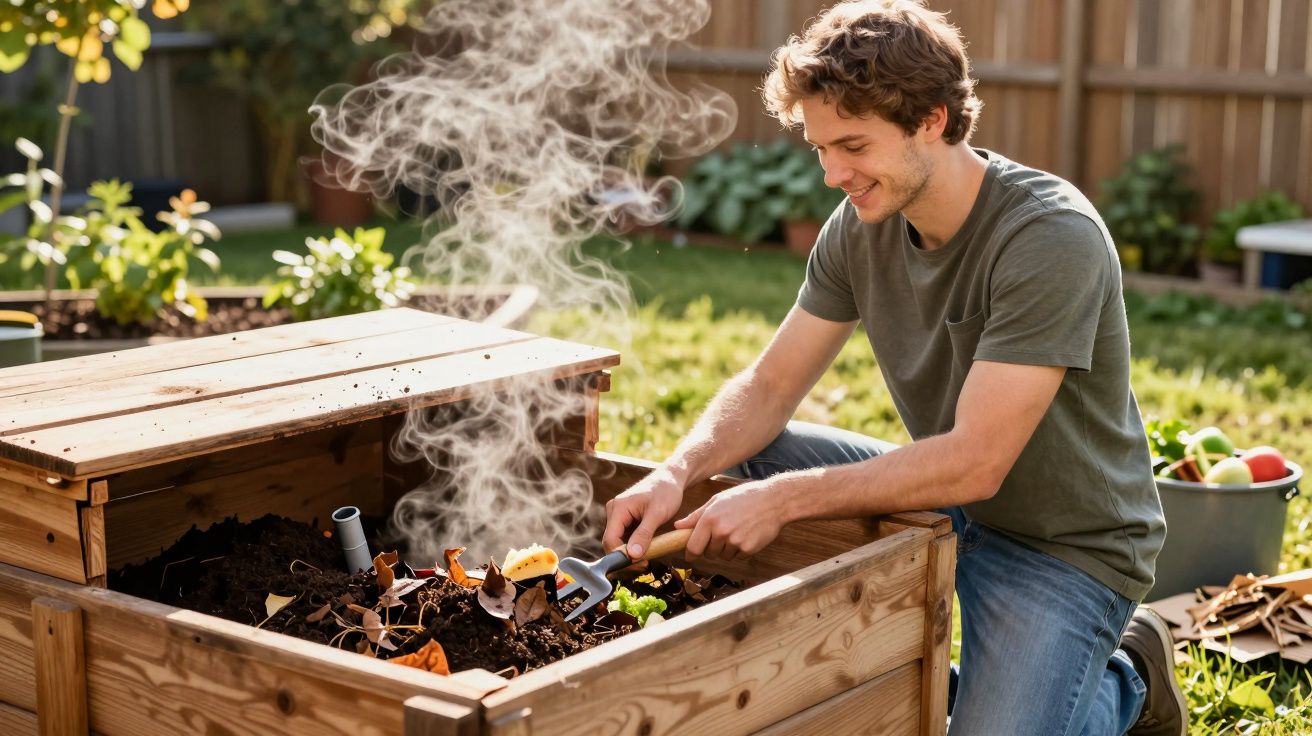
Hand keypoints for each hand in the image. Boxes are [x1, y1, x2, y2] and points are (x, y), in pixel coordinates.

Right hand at [602, 465, 685, 557]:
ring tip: (647, 560)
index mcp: (618, 508)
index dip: (622, 556)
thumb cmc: (666, 491)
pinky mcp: (625, 519)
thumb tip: (632, 555)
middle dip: (626, 557)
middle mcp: (614, 511)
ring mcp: (619, 515)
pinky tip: (646, 551)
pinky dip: (633, 546)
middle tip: (645, 565)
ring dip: (630, 553)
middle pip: (612, 542)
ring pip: (619, 541)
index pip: (610, 540)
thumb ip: (644, 534)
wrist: (671, 478)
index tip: (640, 564)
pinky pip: (625, 537)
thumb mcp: (657, 514)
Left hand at [673, 477, 787, 560]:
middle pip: (708, 554)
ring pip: (723, 556)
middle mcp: (721, 532)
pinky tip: (747, 534)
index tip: (691, 556)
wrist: (774, 500)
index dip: (690, 554)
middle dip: (711, 548)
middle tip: (722, 534)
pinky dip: (740, 550)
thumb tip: (678, 526)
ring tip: (737, 530)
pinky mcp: (748, 549)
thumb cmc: (744, 498)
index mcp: (709, 519)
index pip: (693, 546)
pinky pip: (738, 557)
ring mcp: (735, 541)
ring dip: (727, 549)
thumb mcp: (717, 501)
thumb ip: (696, 516)